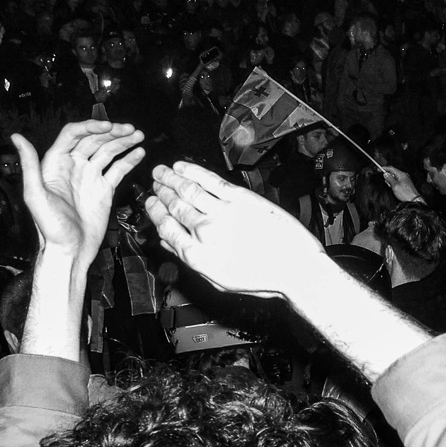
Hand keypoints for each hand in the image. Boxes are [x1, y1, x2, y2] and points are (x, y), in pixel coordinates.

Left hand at [12, 120, 145, 267]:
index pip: (74, 135)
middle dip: (113, 132)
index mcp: (56, 164)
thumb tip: (17, 137)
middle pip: (94, 140)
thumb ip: (29, 164)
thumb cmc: (50, 228)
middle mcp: (73, 167)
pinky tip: (139, 152)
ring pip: (108, 152)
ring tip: (138, 136)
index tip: (108, 127)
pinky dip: (129, 160)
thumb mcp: (34, 194)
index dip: (91, 126)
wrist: (70, 251)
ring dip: (123, 142)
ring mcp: (90, 178)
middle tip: (129, 129)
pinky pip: (117, 170)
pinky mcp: (103, 190)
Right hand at [145, 159, 334, 296]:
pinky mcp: (240, 198)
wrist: (295, 268)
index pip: (166, 228)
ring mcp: (223, 213)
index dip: (154, 212)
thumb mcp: (219, 280)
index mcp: (198, 256)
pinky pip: (209, 180)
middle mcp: (206, 232)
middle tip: (154, 183)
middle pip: (174, 206)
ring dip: (170, 178)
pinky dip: (192, 171)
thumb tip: (168, 244)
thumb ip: (190, 261)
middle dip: (160, 192)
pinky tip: (181, 166)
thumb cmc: (262, 278)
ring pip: (187, 190)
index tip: (150, 203)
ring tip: (161, 172)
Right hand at [380, 165, 421, 203]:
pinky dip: (394, 184)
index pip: (391, 168)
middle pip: (393, 173)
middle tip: (388, 184)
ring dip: (391, 182)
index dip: (384, 168)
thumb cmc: (406, 194)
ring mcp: (405, 179)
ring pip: (395, 178)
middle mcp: (404, 175)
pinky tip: (396, 189)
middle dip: (388, 178)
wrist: (414, 200)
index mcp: (401, 174)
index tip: (378, 169)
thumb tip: (385, 174)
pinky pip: (398, 181)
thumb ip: (389, 179)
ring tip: (393, 188)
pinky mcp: (406, 183)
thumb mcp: (395, 186)